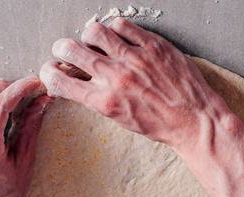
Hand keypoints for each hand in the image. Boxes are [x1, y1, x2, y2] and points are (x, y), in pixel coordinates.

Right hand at [40, 18, 227, 151]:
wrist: (194, 119)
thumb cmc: (161, 125)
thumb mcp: (123, 120)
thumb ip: (100, 100)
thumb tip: (84, 85)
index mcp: (105, 101)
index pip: (61, 81)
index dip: (49, 74)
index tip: (49, 71)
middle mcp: (115, 77)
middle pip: (71, 50)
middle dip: (61, 49)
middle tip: (64, 49)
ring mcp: (133, 58)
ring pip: (95, 32)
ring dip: (87, 35)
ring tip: (92, 39)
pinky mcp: (152, 45)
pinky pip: (123, 25)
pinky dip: (115, 28)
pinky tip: (118, 35)